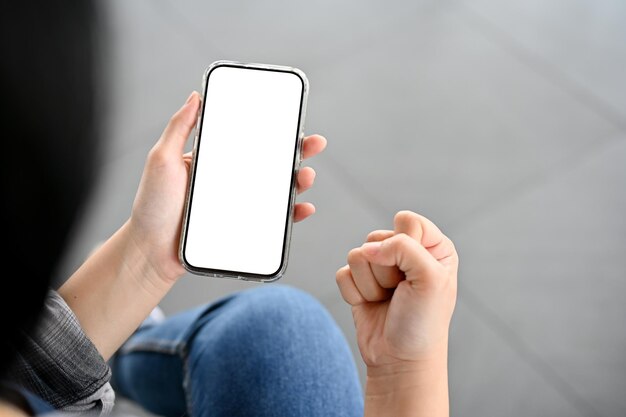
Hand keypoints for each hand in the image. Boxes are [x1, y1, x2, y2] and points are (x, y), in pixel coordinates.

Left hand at [129, 91, 326, 282]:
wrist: (150, 251)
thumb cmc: (152, 206)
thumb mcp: (161, 159)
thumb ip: (179, 128)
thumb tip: (196, 97)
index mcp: (216, 160)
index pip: (250, 140)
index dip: (273, 130)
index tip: (292, 120)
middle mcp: (231, 180)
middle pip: (272, 163)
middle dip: (298, 152)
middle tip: (313, 144)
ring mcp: (239, 204)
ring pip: (278, 190)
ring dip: (299, 181)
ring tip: (305, 177)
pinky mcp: (243, 227)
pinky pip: (274, 220)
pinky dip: (292, 214)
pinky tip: (302, 208)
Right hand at [336, 211, 457, 368]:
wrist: (400, 360)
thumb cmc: (422, 323)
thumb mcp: (429, 279)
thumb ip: (403, 248)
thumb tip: (368, 248)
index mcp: (433, 247)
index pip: (407, 220)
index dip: (405, 243)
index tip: (414, 271)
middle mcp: (406, 253)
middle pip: (377, 237)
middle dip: (386, 269)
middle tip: (401, 292)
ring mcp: (381, 267)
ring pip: (357, 255)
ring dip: (371, 284)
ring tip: (388, 300)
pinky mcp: (359, 282)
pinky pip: (342, 273)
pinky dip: (355, 294)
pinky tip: (372, 305)